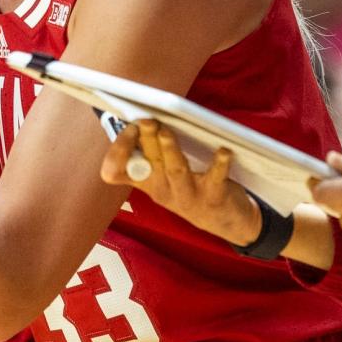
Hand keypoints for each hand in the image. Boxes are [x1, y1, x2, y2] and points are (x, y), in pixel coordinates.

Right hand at [100, 119, 260, 245]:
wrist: (225, 223)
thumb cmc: (190, 190)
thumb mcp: (163, 179)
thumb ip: (151, 153)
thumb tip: (141, 118)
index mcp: (146, 181)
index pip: (116, 172)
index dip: (118, 151)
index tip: (129, 129)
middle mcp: (161, 190)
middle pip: (148, 163)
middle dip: (146, 140)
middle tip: (145, 121)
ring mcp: (187, 195)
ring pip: (175, 170)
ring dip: (169, 149)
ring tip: (165, 132)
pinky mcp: (214, 196)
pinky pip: (215, 177)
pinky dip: (219, 163)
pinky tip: (223, 151)